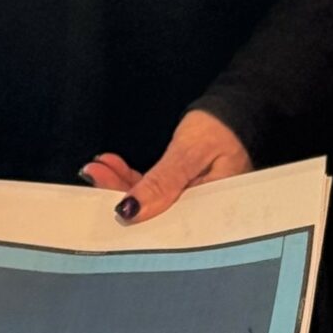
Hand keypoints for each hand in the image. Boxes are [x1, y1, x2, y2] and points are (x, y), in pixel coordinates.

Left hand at [82, 109, 251, 225]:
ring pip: (151, 202)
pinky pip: (155, 191)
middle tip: (92, 175)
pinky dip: (134, 179)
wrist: (240, 109)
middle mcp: (202, 213)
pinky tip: (112, 166)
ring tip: (97, 168)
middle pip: (155, 214)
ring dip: (122, 185)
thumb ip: (163, 181)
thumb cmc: (223, 127)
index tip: (105, 204)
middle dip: (121, 196)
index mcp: (212, 211)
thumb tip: (130, 210)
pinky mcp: (185, 190)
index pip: (166, 223)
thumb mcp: (191, 151)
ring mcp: (193, 202)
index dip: (134, 216)